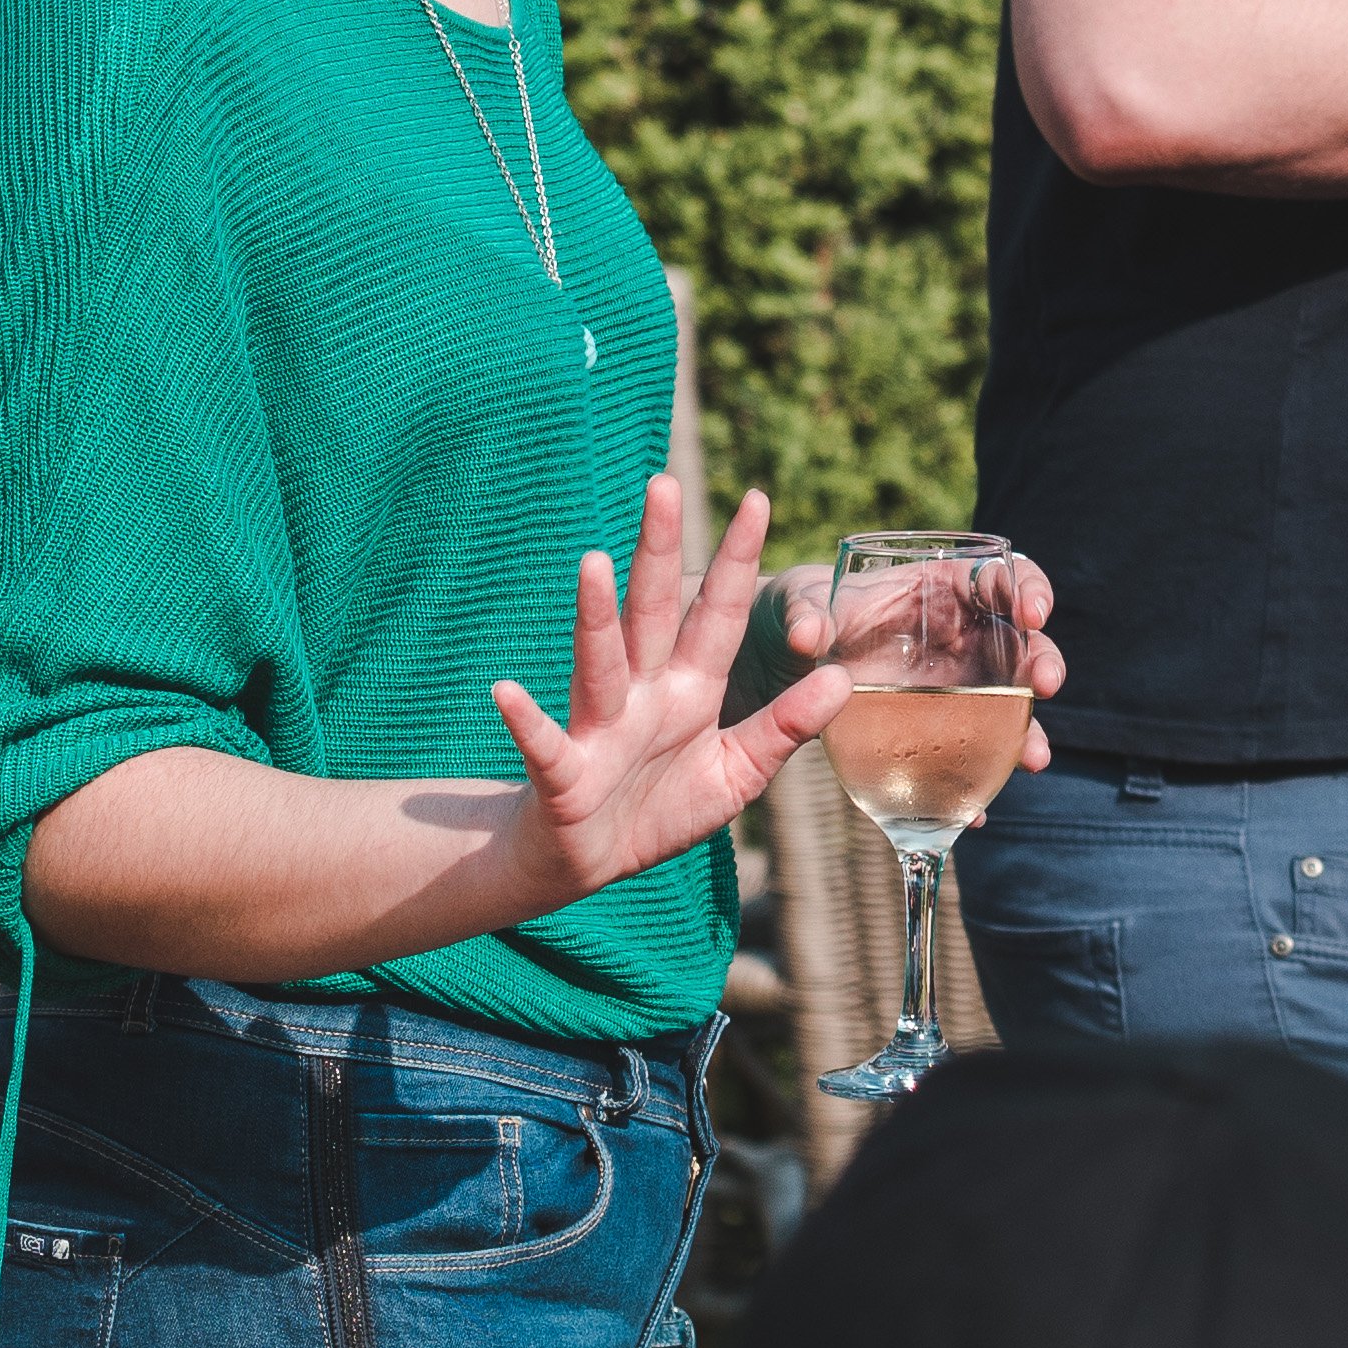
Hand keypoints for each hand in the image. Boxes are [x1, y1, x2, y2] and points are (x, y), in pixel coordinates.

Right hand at [494, 479, 849, 901]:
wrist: (590, 864)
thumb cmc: (661, 807)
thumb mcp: (738, 771)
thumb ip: (785, 727)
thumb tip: (840, 678)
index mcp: (689, 688)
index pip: (718, 612)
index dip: (738, 559)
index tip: (758, 498)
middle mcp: (643, 694)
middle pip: (652, 612)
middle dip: (659, 551)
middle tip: (664, 484)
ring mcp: (600, 729)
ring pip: (599, 663)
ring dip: (595, 616)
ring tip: (591, 564)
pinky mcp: (564, 774)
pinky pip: (545, 743)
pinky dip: (526, 720)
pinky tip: (507, 692)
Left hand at [777, 554, 1073, 799]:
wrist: (780, 664)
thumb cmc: (802, 614)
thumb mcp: (799, 605)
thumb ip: (805, 613)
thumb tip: (808, 635)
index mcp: (937, 589)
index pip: (999, 577)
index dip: (1026, 588)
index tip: (1031, 613)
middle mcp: (959, 637)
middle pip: (1021, 644)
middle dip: (1043, 661)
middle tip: (1045, 683)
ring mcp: (954, 689)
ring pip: (1010, 708)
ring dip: (1031, 732)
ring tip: (1035, 759)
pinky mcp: (937, 733)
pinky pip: (969, 759)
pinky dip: (975, 787)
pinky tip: (974, 813)